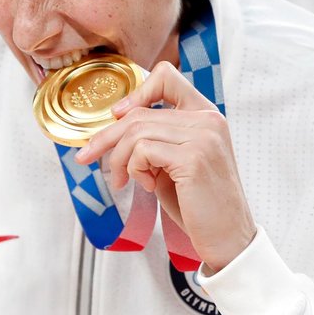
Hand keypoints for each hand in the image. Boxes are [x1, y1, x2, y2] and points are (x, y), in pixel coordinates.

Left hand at [75, 61, 255, 272]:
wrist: (227, 237)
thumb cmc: (198, 203)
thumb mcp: (175, 162)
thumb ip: (156, 138)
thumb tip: (116, 121)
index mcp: (206, 115)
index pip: (167, 77)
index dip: (136, 92)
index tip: (117, 114)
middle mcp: (208, 119)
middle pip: (139, 112)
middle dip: (106, 137)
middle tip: (86, 156)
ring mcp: (203, 137)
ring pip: (136, 132)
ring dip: (119, 160)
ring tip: (125, 181)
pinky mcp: (193, 158)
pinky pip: (143, 152)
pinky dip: (134, 169)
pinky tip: (146, 186)